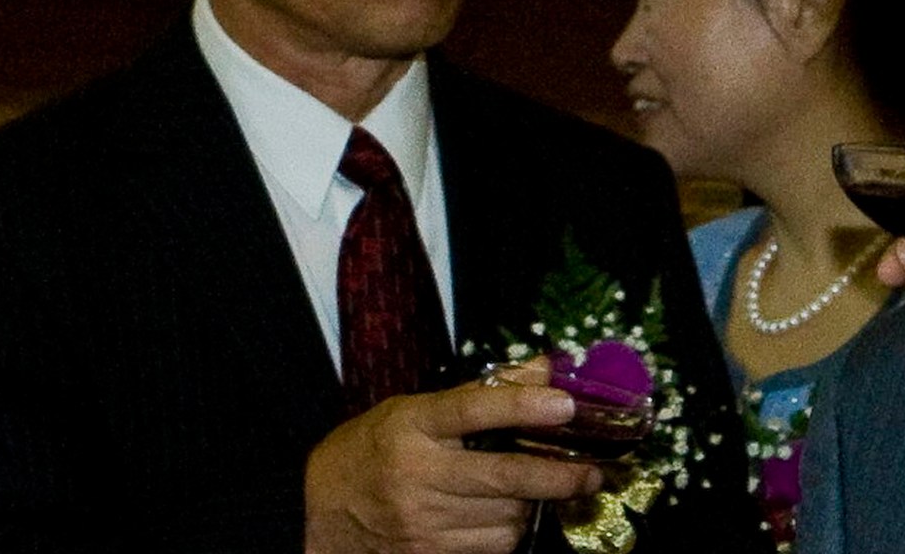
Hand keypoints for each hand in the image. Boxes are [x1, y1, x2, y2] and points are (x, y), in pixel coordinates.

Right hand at [304, 381, 603, 553]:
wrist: (314, 513)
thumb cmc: (373, 451)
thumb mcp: (415, 410)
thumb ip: (482, 392)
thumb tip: (545, 369)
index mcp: (412, 425)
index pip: (473, 409)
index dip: (523, 405)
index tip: (566, 404)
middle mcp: (416, 474)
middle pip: (504, 476)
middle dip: (558, 477)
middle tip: (590, 475)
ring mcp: (420, 521)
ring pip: (506, 519)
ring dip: (529, 507)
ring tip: (527, 494)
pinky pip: (491, 548)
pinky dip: (506, 534)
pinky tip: (500, 519)